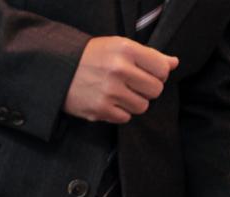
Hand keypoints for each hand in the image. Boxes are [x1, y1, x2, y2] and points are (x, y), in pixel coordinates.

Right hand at [63, 36, 178, 122]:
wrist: (55, 68)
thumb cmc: (92, 56)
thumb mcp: (118, 46)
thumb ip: (149, 55)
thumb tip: (174, 63)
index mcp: (125, 49)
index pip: (163, 70)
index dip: (158, 74)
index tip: (146, 73)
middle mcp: (118, 69)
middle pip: (156, 90)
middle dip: (146, 89)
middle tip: (131, 84)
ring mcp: (109, 90)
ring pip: (142, 106)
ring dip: (133, 102)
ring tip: (117, 92)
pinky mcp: (100, 109)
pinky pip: (126, 118)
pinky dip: (119, 112)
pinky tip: (107, 100)